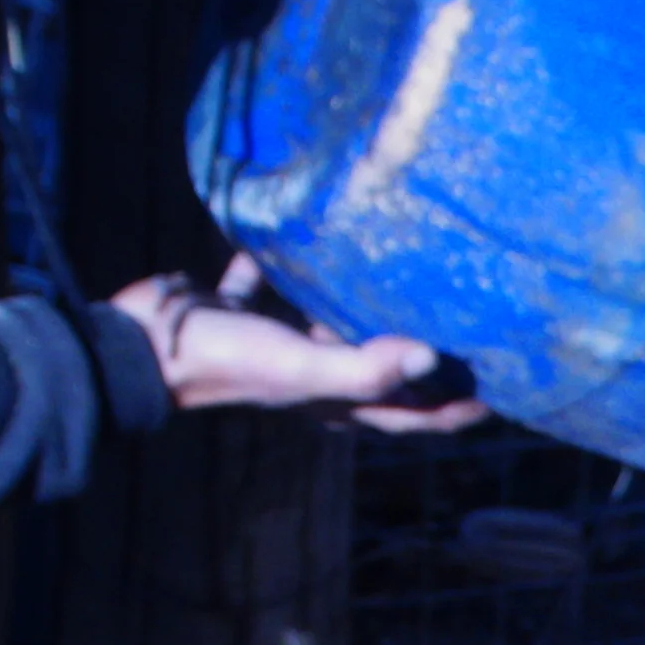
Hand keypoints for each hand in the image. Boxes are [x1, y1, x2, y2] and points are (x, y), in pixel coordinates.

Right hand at [110, 262, 487, 433]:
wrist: (142, 344)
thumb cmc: (228, 362)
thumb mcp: (302, 369)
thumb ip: (364, 368)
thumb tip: (431, 358)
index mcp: (331, 401)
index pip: (407, 415)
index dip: (452, 410)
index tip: (502, 391)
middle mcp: (310, 376)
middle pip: (379, 373)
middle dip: (422, 361)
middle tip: (466, 325)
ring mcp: (275, 342)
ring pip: (330, 327)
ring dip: (361, 310)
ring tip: (400, 276)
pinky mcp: (239, 307)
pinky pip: (270, 282)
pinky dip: (287, 263)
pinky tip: (309, 230)